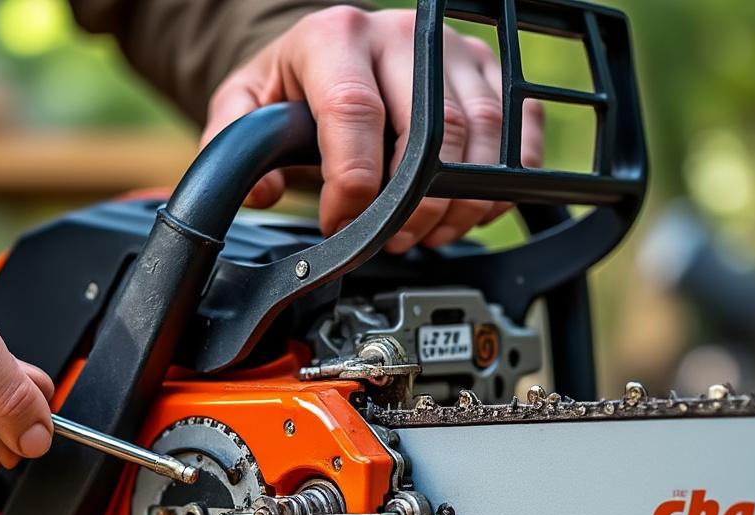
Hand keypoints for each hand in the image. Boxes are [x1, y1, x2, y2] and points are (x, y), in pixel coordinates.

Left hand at [202, 7, 544, 252]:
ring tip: (425, 234)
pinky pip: (520, 128)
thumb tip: (263, 192)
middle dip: (413, 205)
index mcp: (336, 37)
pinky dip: (501, 183)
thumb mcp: (246, 104)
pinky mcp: (489, 70)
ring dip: (459, 203)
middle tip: (390, 241)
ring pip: (482, 134)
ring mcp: (454, 49)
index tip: (340, 222)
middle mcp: (402, 33)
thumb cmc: (294, 82)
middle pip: (431, 129)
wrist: (334, 49)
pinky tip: (467, 209)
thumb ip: (234, 145)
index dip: (352, 183)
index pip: (355, 112)